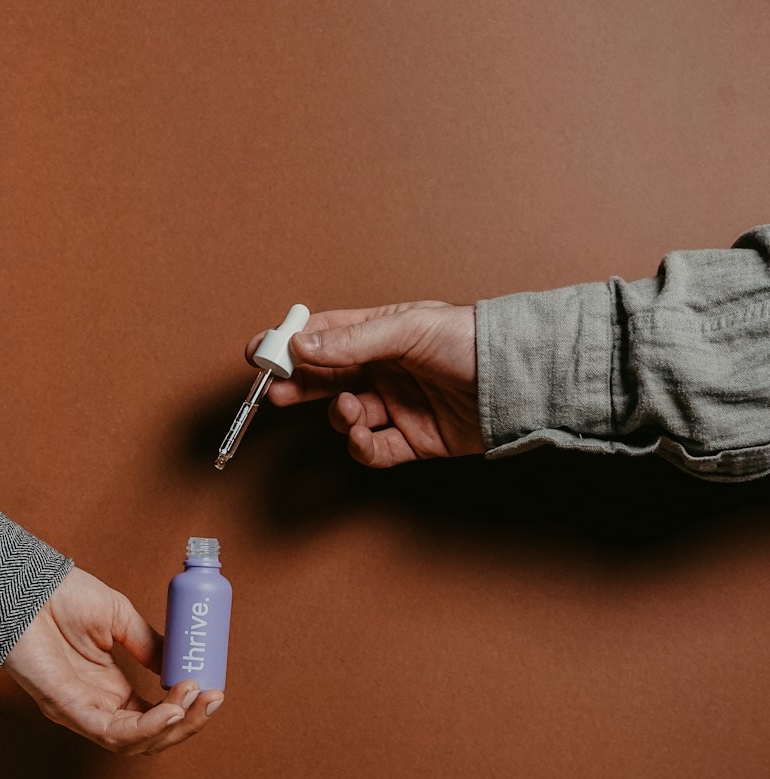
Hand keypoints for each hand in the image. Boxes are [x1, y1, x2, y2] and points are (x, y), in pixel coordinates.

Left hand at [2, 567, 222, 754]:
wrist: (24, 583)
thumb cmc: (60, 597)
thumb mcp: (118, 617)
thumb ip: (148, 644)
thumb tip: (180, 665)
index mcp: (109, 689)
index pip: (154, 715)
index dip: (185, 709)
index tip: (212, 689)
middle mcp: (96, 706)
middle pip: (149, 736)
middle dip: (187, 723)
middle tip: (213, 699)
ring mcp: (79, 711)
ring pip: (133, 742)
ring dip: (172, 726)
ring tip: (194, 700)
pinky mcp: (64, 708)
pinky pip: (111, 732)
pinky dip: (146, 726)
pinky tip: (172, 709)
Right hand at [246, 301, 480, 466]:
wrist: (517, 380)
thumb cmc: (471, 340)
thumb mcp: (408, 329)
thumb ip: (353, 341)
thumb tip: (302, 345)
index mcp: (382, 334)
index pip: (325, 336)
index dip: (291, 343)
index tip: (260, 350)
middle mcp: (386, 370)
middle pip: (327, 380)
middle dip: (300, 386)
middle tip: (275, 392)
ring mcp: (398, 407)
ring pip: (347, 416)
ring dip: (341, 416)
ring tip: (352, 410)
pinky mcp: (413, 441)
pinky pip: (373, 450)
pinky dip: (362, 447)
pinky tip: (363, 436)